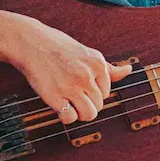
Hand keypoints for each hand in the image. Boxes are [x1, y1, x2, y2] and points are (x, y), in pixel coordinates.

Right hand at [11, 18, 131, 123]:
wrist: (30, 42)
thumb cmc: (58, 47)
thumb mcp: (87, 53)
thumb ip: (108, 67)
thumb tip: (129, 70)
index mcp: (98, 64)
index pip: (106, 93)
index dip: (93, 93)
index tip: (80, 85)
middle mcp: (87, 75)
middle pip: (99, 105)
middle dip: (87, 104)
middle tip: (72, 94)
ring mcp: (72, 86)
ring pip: (89, 114)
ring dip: (79, 113)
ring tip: (68, 102)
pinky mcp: (55, 96)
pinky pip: (70, 119)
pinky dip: (66, 117)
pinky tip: (59, 105)